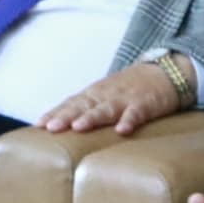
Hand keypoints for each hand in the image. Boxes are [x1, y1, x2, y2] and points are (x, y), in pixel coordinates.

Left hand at [38, 61, 190, 134]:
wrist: (165, 72)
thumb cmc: (129, 88)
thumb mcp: (104, 95)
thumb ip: (84, 108)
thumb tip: (56, 127)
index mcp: (94, 94)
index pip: (71, 103)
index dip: (55, 113)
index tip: (38, 125)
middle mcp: (106, 95)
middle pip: (84, 105)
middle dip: (66, 116)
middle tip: (52, 127)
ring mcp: (125, 99)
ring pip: (106, 108)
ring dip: (92, 117)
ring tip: (79, 127)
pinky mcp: (145, 104)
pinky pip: (137, 113)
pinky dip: (130, 120)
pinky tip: (123, 130)